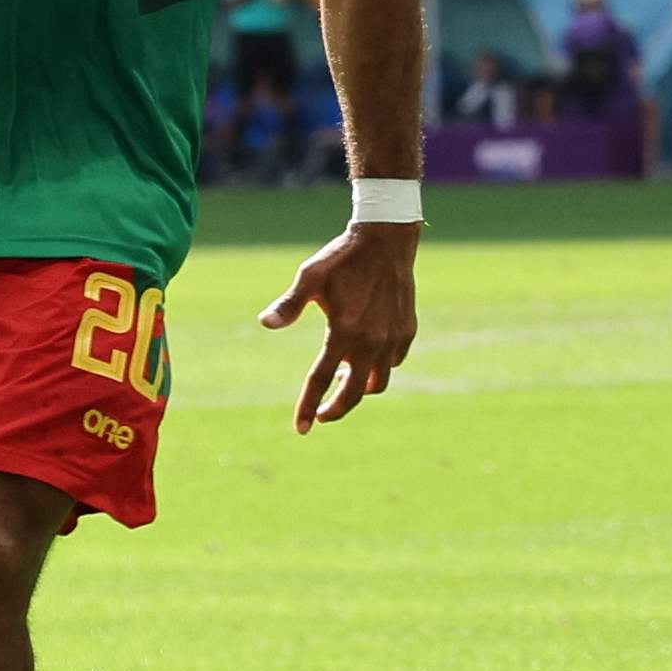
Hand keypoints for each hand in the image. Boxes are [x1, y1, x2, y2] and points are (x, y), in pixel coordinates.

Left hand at [257, 220, 419, 432]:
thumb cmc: (342, 258)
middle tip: (322, 414)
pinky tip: (366, 356)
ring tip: (344, 380)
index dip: (308, 407)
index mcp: (343, 331)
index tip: (301, 429)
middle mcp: (370, 341)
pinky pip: (392, 363)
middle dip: (335, 410)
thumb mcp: (310, 277)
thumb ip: (289, 305)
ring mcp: (392, 338)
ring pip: (377, 383)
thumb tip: (264, 324)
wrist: (387, 240)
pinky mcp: (407, 332)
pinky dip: (378, 368)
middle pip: (353, 395)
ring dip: (358, 389)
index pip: (321, 380)